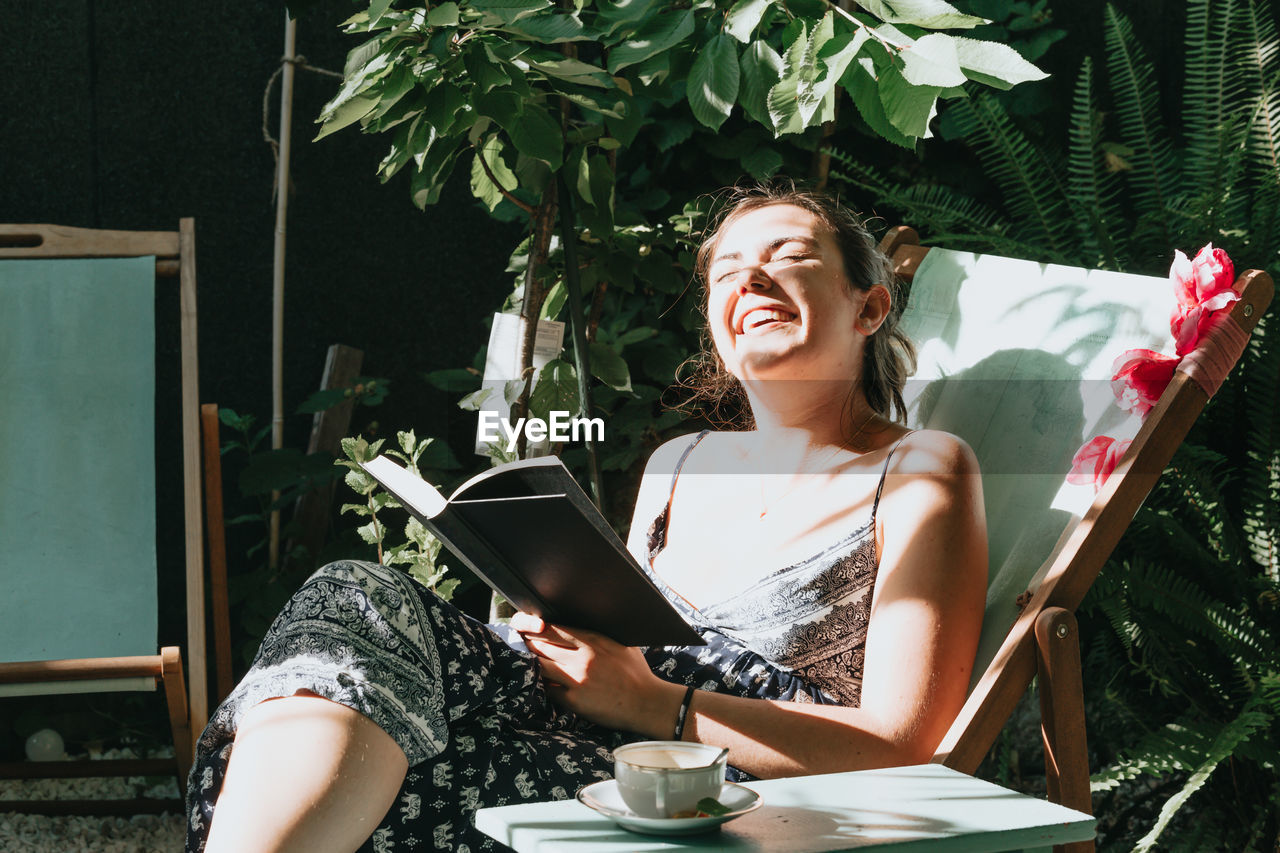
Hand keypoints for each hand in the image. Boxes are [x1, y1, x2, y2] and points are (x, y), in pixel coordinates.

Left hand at [510, 612, 680, 734]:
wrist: (647, 702)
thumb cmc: (636, 672)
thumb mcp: (620, 644)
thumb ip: (598, 635)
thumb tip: (581, 627)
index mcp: (593, 640)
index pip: (552, 629)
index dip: (534, 627)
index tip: (528, 628)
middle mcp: (582, 657)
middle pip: (541, 646)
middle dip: (528, 645)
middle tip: (521, 645)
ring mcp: (577, 679)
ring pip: (540, 667)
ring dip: (532, 664)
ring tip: (527, 663)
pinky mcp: (574, 700)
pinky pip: (548, 689)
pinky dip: (543, 685)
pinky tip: (541, 683)